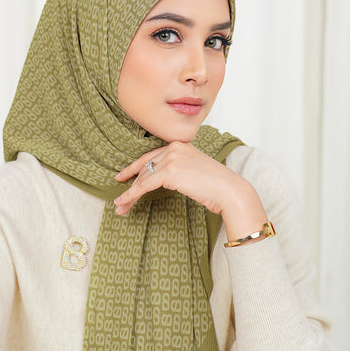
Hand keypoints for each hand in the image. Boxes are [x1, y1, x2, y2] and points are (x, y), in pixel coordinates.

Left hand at [115, 141, 267, 241]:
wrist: (229, 190)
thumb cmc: (216, 186)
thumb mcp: (195, 171)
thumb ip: (179, 169)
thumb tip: (161, 180)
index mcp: (180, 144)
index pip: (151, 157)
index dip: (134, 168)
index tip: (122, 176)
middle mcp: (173, 147)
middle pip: (145, 167)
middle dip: (131, 185)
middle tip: (120, 199)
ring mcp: (171, 158)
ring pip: (142, 178)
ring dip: (129, 194)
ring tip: (120, 207)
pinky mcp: (169, 172)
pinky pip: (144, 185)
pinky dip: (131, 195)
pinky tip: (124, 202)